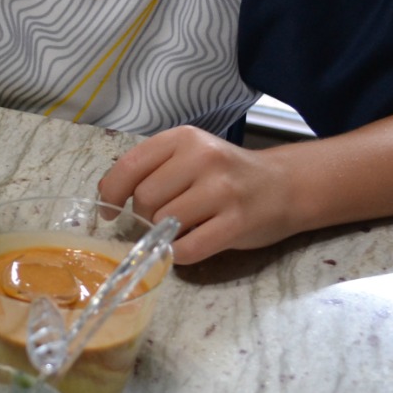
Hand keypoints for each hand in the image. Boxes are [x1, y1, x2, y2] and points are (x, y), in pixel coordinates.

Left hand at [97, 125, 298, 263]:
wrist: (285, 185)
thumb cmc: (226, 174)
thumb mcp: (189, 156)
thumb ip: (151, 168)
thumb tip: (108, 195)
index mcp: (184, 139)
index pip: (130, 165)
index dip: (112, 192)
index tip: (110, 211)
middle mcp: (204, 159)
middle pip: (146, 197)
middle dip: (144, 215)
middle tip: (160, 218)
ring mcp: (223, 191)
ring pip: (165, 223)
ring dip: (164, 234)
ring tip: (182, 227)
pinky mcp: (237, 223)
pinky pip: (188, 248)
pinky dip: (178, 254)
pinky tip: (186, 245)